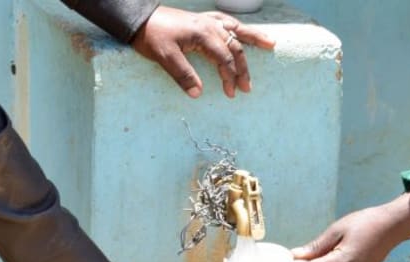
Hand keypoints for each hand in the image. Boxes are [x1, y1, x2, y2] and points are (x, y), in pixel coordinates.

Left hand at [131, 7, 274, 98]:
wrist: (139, 19)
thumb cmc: (151, 37)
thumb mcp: (164, 58)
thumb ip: (183, 75)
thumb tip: (198, 94)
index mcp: (202, 34)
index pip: (224, 59)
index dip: (230, 77)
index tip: (231, 94)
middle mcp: (209, 25)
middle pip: (234, 46)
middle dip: (243, 68)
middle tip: (247, 87)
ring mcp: (207, 20)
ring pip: (236, 29)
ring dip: (253, 38)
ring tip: (271, 44)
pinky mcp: (202, 19)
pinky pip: (226, 22)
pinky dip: (238, 27)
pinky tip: (243, 31)